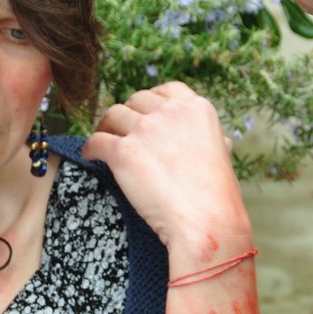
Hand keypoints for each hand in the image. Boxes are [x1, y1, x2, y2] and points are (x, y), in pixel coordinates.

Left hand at [82, 82, 250, 257]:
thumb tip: (219, 142)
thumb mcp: (222, 157)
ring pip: (113, 115)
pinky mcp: (124, 152)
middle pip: (136, 100)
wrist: (207, 223)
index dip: (151, 101)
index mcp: (197, 109)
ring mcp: (146, 130)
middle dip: (128, 114)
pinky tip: (90, 156)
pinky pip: (96, 141)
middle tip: (121, 130)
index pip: (167, 91)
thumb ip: (213, 141)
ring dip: (106, 127)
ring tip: (103, 140)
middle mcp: (171, 112)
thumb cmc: (217, 198)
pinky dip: (90, 148)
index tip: (144, 113)